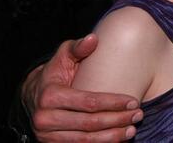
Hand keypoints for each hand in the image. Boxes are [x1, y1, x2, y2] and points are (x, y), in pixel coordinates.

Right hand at [24, 35, 141, 141]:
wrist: (33, 95)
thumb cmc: (56, 72)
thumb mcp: (64, 55)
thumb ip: (79, 47)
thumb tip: (93, 39)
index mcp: (50, 96)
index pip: (88, 102)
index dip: (113, 103)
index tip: (134, 101)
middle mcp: (45, 119)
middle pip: (89, 124)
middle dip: (117, 120)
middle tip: (138, 115)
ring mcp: (47, 135)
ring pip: (85, 141)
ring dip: (112, 137)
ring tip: (132, 130)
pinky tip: (118, 139)